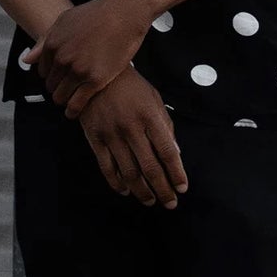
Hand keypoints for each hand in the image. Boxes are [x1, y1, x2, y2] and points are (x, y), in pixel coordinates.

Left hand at [24, 0, 154, 117]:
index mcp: (52, 44)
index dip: (51, 76)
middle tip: (68, 89)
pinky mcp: (95, 80)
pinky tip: (74, 113)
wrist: (125, 12)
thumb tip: (27, 60)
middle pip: (51, 85)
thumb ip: (44, 41)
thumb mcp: (65, 20)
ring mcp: (78, 70)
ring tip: (70, 102)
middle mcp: (62, 59)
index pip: (43, 72)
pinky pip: (77, 104)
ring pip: (60, 96)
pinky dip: (73, 111)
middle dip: (57, 88)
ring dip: (64, 101)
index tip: (59, 79)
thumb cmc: (97, 14)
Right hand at [79, 68, 187, 208]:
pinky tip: (125, 191)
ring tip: (150, 201)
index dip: (177, 173)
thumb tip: (177, 154)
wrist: (95, 74)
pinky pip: (106, 167)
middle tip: (170, 202)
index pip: (168, 152)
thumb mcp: (154, 99)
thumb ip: (166, 126)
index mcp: (150, 116)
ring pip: (129, 172)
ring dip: (142, 191)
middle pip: (150, 167)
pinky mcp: (94, 138)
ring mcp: (111, 134)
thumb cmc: (130, 87)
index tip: (182, 188)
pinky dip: (116, 183)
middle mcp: (131, 127)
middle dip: (163, 189)